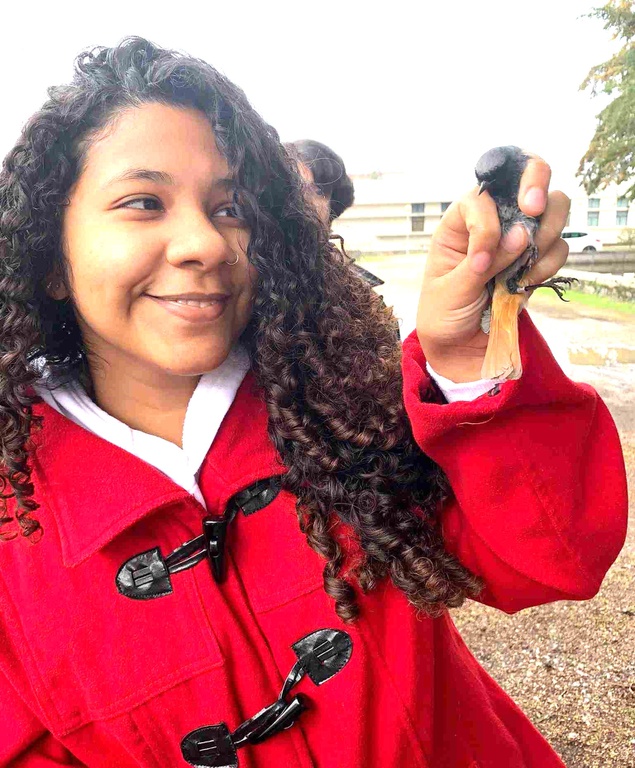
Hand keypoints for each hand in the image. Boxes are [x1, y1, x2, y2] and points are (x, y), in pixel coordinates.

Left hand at [416, 155, 569, 381]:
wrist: (459, 348)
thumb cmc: (443, 315)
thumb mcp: (451, 292)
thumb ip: (483, 264)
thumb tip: (520, 235)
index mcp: (458, 223)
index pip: (480, 197)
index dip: (486, 223)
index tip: (483, 260)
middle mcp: (492, 222)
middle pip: (525, 176)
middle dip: (535, 185)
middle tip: (532, 209)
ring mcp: (517, 238)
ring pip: (552, 206)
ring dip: (548, 229)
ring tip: (526, 265)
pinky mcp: (536, 259)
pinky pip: (558, 246)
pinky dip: (549, 262)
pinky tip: (528, 282)